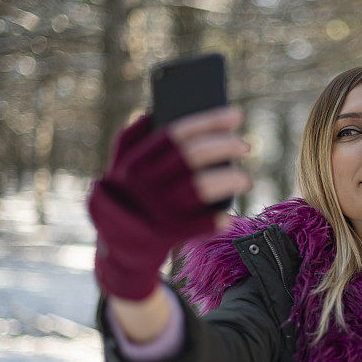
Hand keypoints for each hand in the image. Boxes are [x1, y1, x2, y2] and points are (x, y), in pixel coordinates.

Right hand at [87, 105, 252, 300]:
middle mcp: (144, 183)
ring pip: (200, 187)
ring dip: (228, 179)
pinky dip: (216, 219)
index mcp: (133, 161)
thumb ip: (130, 139)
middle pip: (192, 156)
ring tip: (244, 178)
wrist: (117, 248)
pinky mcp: (167, 234)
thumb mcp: (118, 168)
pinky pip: (200, 224)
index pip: (177, 132)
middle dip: (225, 146)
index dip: (210, 121)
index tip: (235, 114)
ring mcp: (156, 209)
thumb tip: (151, 113)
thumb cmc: (127, 198)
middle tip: (244, 145)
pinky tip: (226, 215)